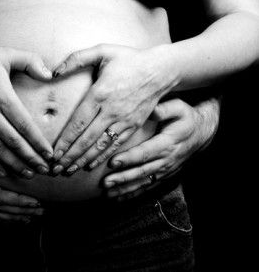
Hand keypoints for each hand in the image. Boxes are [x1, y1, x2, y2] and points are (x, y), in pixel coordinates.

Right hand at [0, 43, 53, 178]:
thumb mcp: (5, 53)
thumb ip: (31, 61)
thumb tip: (50, 75)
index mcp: (1, 95)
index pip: (24, 125)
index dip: (38, 142)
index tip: (49, 154)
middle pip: (13, 142)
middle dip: (30, 159)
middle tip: (44, 170)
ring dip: (13, 165)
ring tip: (27, 174)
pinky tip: (1, 172)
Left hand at [51, 44, 177, 175]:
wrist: (161, 70)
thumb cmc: (129, 59)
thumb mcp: (102, 51)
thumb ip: (76, 58)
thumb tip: (53, 71)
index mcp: (100, 94)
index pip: (78, 123)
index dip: (65, 141)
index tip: (53, 153)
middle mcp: (111, 110)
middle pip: (86, 139)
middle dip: (70, 156)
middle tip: (56, 169)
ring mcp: (123, 120)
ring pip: (100, 146)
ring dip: (83, 160)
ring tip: (69, 171)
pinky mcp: (133, 126)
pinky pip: (115, 145)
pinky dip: (102, 157)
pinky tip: (90, 165)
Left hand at [102, 98, 218, 200]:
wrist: (202, 133)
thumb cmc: (186, 118)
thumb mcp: (180, 108)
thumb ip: (165, 109)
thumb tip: (151, 111)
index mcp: (167, 143)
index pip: (146, 152)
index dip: (129, 158)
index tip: (113, 162)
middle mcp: (166, 160)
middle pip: (142, 171)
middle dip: (123, 178)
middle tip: (105, 183)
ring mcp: (165, 170)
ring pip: (143, 182)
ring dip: (125, 189)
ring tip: (108, 193)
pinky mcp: (164, 175)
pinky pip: (147, 186)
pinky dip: (133, 193)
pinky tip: (118, 198)